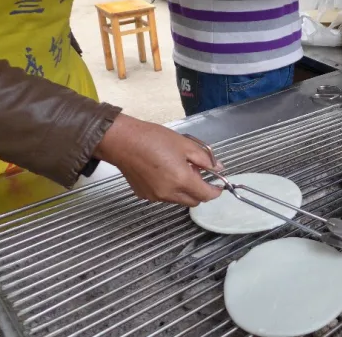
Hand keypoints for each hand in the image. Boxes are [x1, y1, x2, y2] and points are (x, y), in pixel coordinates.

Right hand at [94, 114, 222, 205]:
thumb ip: (205, 159)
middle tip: (196, 172)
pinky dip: (170, 189)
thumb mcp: (185, 144)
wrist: (123, 141)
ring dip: (185, 190)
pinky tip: (163, 172)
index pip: (206, 195)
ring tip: (178, 169)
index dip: (215, 191)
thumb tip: (218, 168)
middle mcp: (169, 194)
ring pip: (179, 200)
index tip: (218, 184)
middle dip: (200, 191)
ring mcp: (155, 197)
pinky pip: (164, 197)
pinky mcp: (144, 195)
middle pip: (194, 202)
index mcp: (182, 180)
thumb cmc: (154, 139)